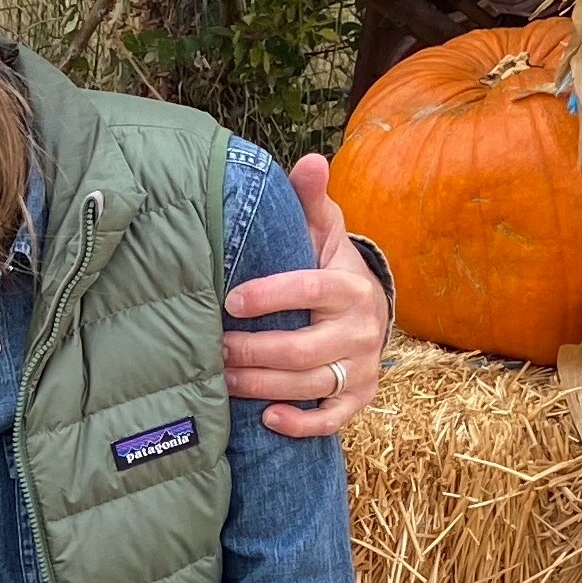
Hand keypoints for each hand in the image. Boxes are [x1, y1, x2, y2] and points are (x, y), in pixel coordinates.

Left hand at [222, 154, 388, 436]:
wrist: (368, 309)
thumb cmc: (330, 265)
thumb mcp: (322, 230)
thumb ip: (309, 199)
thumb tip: (309, 160)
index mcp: (352, 285)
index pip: (309, 290)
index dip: (269, 297)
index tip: (229, 300)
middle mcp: (364, 329)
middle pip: (301, 350)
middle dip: (251, 351)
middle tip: (213, 347)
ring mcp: (363, 367)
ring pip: (308, 385)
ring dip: (260, 385)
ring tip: (222, 376)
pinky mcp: (360, 397)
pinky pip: (332, 419)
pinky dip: (301, 423)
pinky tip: (267, 417)